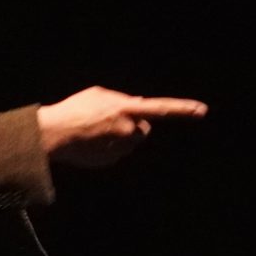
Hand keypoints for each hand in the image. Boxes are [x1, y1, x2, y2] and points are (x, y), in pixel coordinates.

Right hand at [38, 87, 208, 167]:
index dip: (182, 108)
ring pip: (129, 142)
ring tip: (96, 131)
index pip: (161, 108)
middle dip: (134, 126)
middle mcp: (128, 130)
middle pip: (143, 129)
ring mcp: (120, 148)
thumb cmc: (74, 109)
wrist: (53, 135)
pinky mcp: (111, 161)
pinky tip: (90, 142)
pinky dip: (108, 148)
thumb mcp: (99, 94)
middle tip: (110, 121)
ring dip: (120, 137)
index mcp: (126, 109)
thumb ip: (122, 100)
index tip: (202, 110)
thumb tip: (139, 105)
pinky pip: (116, 153)